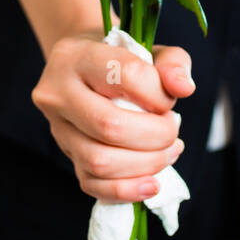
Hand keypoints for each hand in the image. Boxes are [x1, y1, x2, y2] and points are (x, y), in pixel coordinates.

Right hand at [32, 31, 193, 202]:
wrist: (84, 70)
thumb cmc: (121, 60)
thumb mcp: (150, 50)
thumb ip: (173, 63)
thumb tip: (183, 88)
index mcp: (77, 56)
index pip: (124, 75)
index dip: (158, 94)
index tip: (169, 99)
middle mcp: (58, 92)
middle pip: (109, 125)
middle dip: (155, 135)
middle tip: (173, 130)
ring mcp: (57, 128)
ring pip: (98, 161)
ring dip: (145, 164)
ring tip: (168, 152)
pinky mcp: (65, 156)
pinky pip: (92, 184)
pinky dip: (127, 190)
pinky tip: (151, 182)